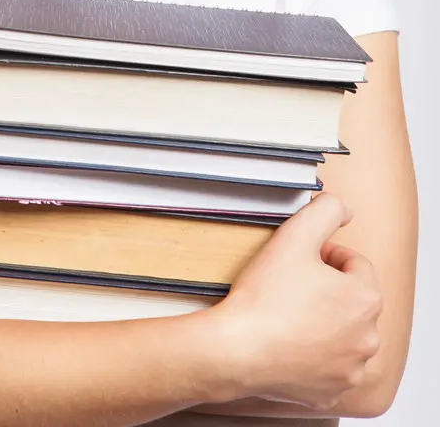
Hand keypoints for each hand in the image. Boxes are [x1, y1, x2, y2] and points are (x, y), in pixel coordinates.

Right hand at [190, 192, 382, 411]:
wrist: (235, 349)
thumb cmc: (264, 297)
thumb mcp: (296, 235)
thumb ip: (327, 210)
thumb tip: (345, 210)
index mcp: (365, 298)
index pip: (354, 263)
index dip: (324, 255)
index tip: (299, 260)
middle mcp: (367, 337)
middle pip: (351, 299)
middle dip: (327, 288)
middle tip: (291, 285)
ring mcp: (350, 369)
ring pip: (342, 332)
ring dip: (323, 321)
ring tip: (288, 312)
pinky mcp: (330, 393)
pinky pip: (328, 365)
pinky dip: (313, 354)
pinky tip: (288, 341)